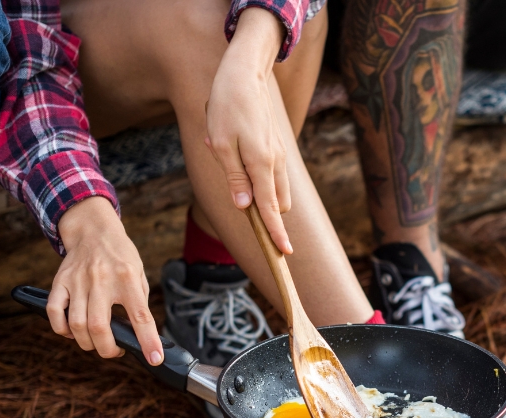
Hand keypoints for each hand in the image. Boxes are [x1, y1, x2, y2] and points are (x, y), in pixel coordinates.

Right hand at [47, 196, 163, 365]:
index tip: (154, 358)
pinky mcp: (60, 281)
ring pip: (76, 324)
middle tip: (115, 350)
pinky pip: (54, 312)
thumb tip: (141, 335)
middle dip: (108, 349)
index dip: (148, 341)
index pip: (140, 316)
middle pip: (100, 327)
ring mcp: (78, 281)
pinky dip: (62, 330)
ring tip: (96, 342)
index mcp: (127, 279)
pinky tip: (72, 331)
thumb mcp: (139, 273)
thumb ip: (139, 302)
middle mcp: (101, 280)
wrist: (93, 229)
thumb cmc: (120, 256)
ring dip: (87, 343)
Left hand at [205, 7, 291, 253]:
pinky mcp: (276, 149)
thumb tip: (246, 208)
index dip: (275, 234)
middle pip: (278, 206)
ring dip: (261, 196)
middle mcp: (275, 163)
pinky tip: (234, 151)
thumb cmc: (227, 108)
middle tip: (240, 201)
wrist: (245, 74)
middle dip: (266, 216)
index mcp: (261, 164)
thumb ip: (235, 179)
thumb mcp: (221, 144)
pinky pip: (272, 176)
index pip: (269, 210)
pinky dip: (259, 179)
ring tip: (231, 164)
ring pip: (278, 192)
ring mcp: (279, 156)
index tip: (284, 254)